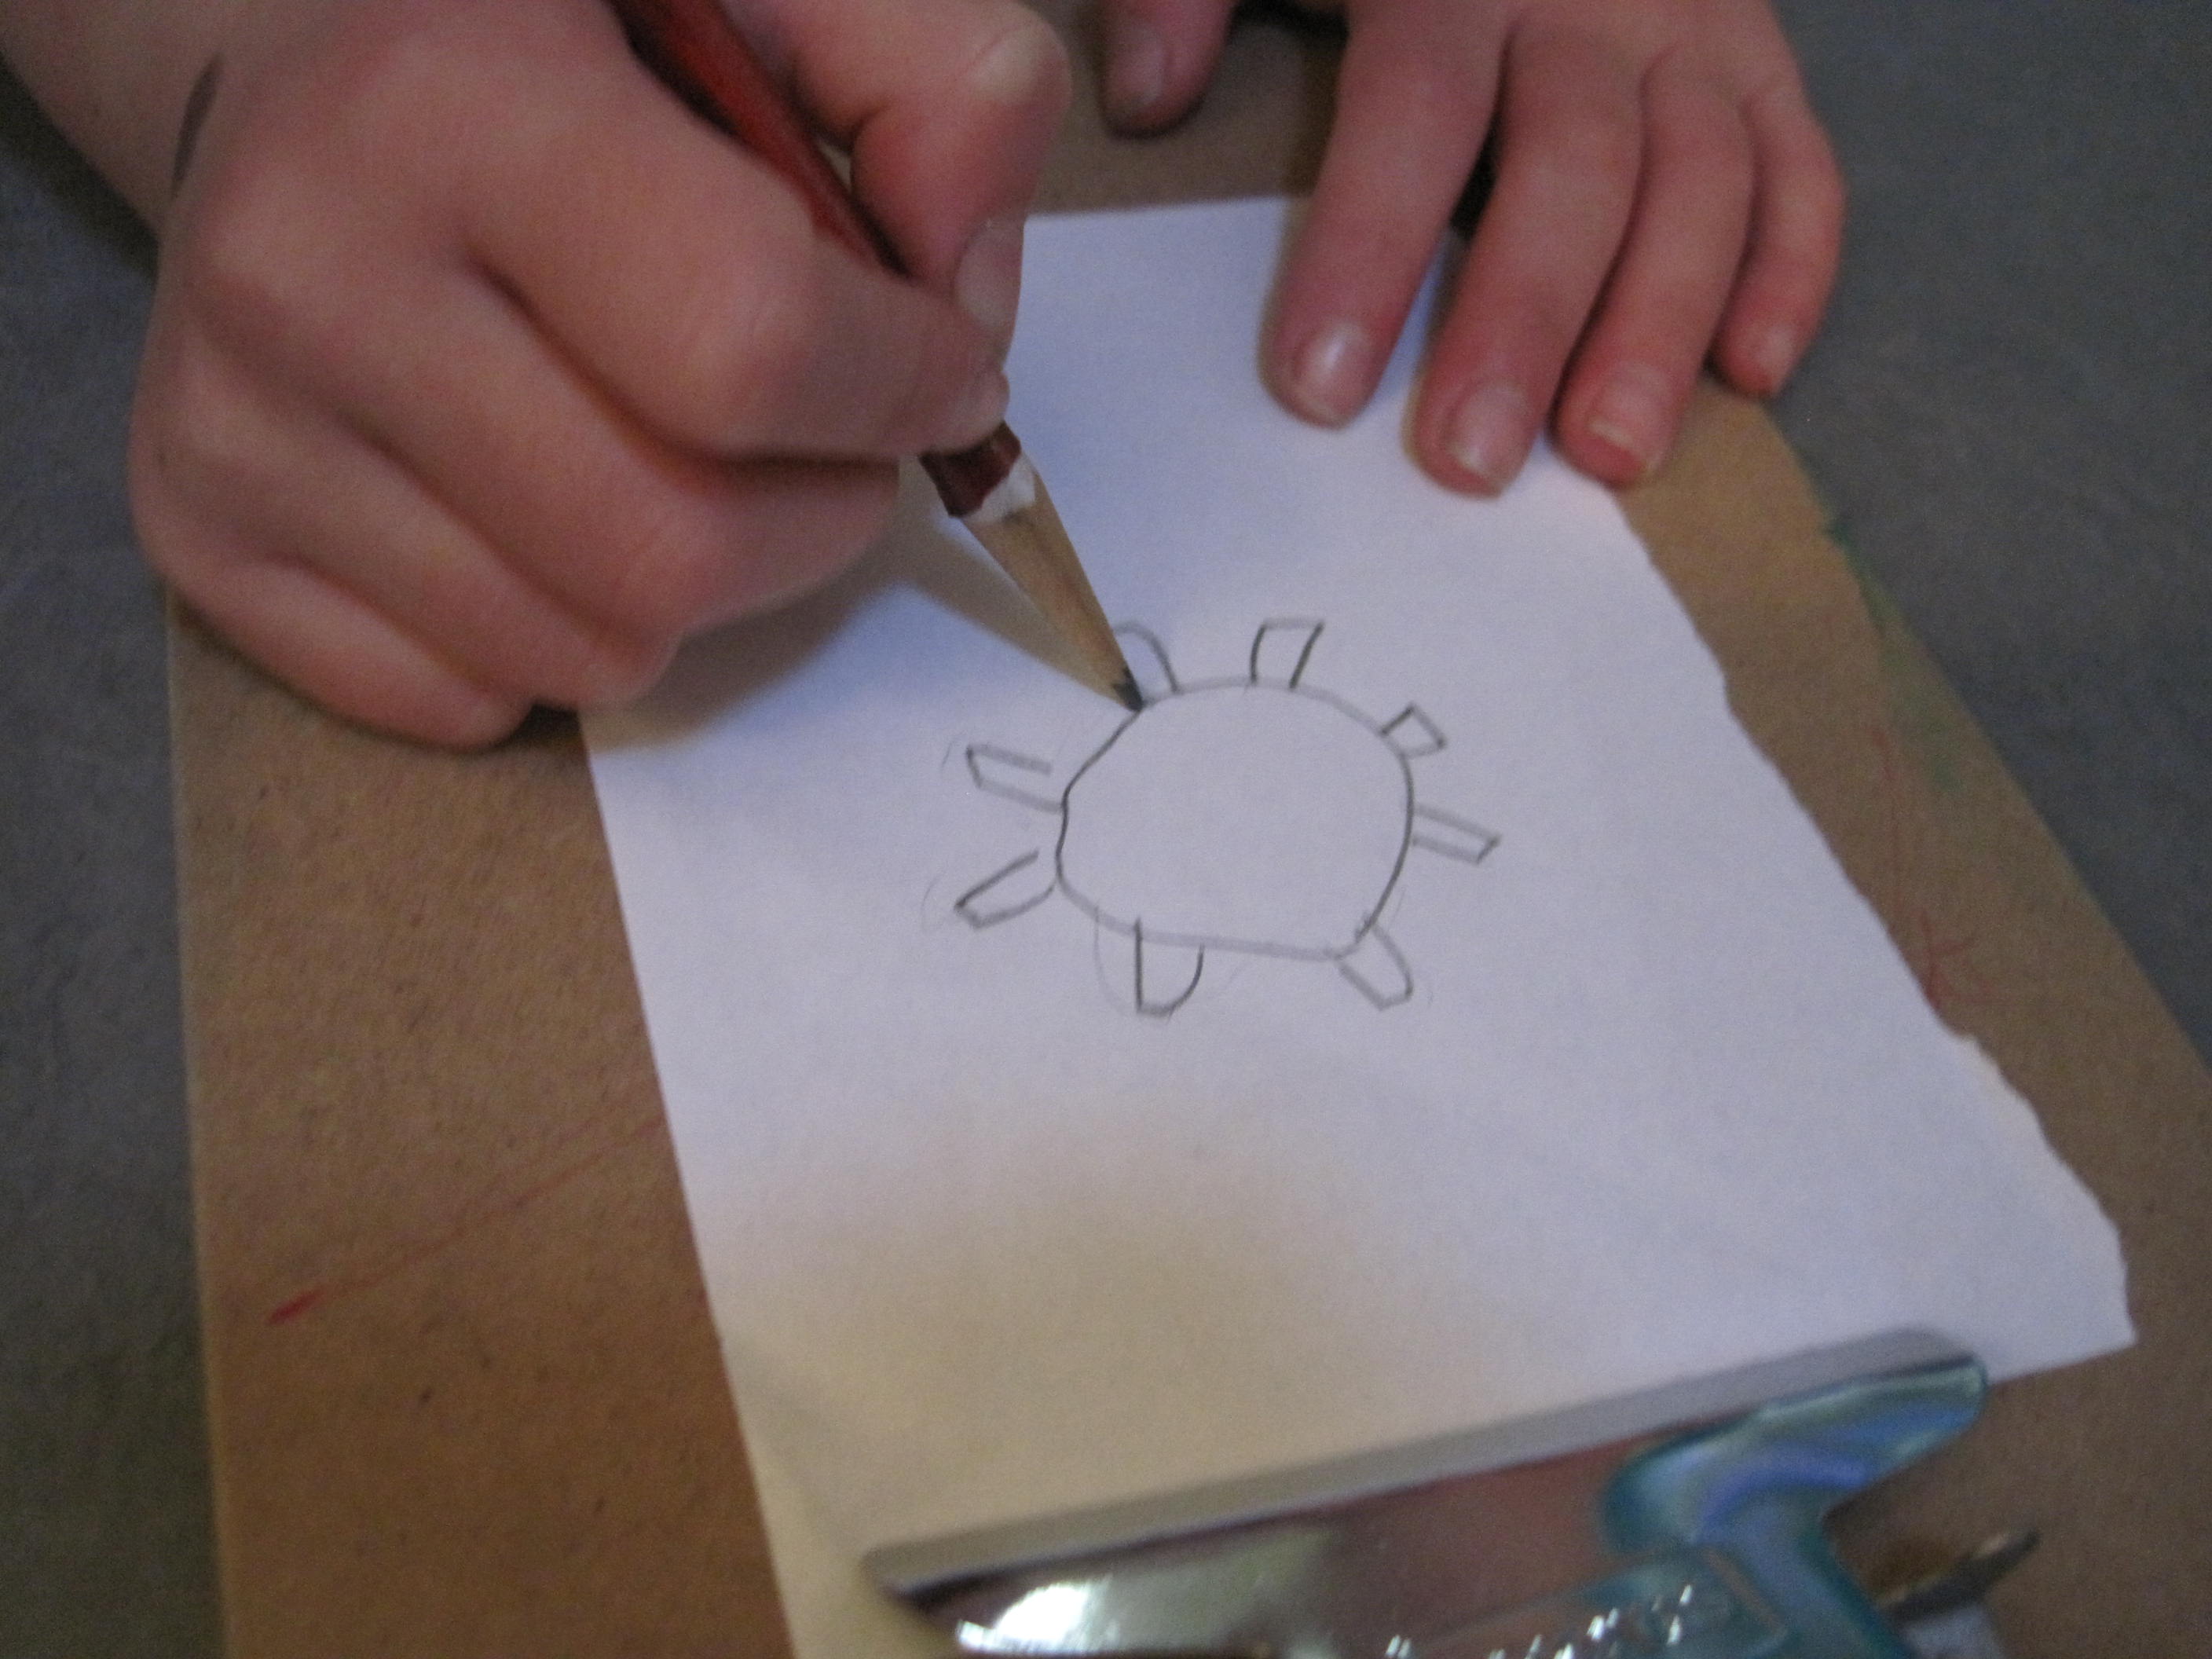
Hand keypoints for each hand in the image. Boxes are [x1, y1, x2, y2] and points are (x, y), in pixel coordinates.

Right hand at [129, 0, 1068, 744]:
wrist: (295, 55)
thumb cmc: (570, 31)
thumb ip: (943, 94)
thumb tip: (967, 313)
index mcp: (454, 98)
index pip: (747, 344)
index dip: (901, 390)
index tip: (946, 375)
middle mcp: (306, 267)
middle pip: (666, 550)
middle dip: (817, 521)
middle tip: (833, 444)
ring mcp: (234, 419)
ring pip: (579, 654)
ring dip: (700, 589)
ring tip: (688, 453)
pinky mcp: (198, 531)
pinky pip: (462, 701)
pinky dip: (557, 636)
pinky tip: (551, 502)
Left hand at [1099, 0, 1841, 493]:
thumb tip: (1147, 94)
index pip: (1415, 114)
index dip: (1370, 250)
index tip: (1318, 386)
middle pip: (1570, 168)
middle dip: (1524, 321)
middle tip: (1472, 462)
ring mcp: (1693, 28)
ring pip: (1701, 183)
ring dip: (1660, 325)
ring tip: (1610, 455)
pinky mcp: (1763, 61)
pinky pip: (1801, 165)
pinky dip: (1793, 267)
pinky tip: (1753, 372)